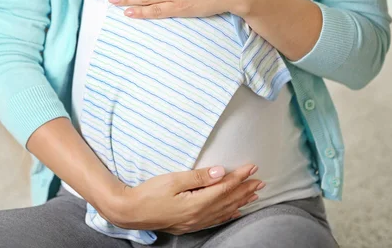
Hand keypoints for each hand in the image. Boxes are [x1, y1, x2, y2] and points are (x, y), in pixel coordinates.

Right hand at [100, 164, 263, 234]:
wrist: (131, 212)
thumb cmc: (149, 193)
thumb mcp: (173, 180)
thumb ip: (198, 177)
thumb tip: (220, 172)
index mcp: (196, 203)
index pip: (224, 188)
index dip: (239, 177)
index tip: (252, 167)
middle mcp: (199, 215)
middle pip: (228, 201)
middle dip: (245, 189)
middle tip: (260, 180)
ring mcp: (194, 222)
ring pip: (224, 211)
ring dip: (240, 202)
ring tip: (254, 194)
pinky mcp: (189, 224)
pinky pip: (215, 220)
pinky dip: (228, 214)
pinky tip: (234, 211)